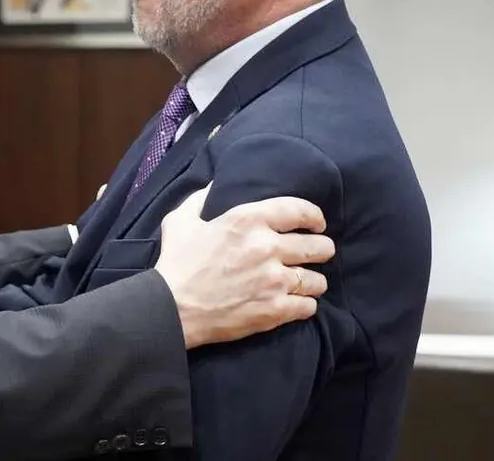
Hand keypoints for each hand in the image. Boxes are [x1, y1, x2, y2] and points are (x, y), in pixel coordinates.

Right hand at [154, 184, 334, 348]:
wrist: (172, 308)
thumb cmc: (176, 262)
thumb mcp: (180, 221)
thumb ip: (200, 199)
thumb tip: (214, 184)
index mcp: (248, 220)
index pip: (300, 210)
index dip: (314, 216)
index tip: (317, 223)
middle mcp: (268, 247)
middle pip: (318, 246)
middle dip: (322, 249)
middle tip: (317, 253)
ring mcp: (274, 280)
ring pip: (317, 279)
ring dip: (313, 280)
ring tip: (306, 282)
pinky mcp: (275, 310)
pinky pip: (309, 306)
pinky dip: (304, 305)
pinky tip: (296, 303)